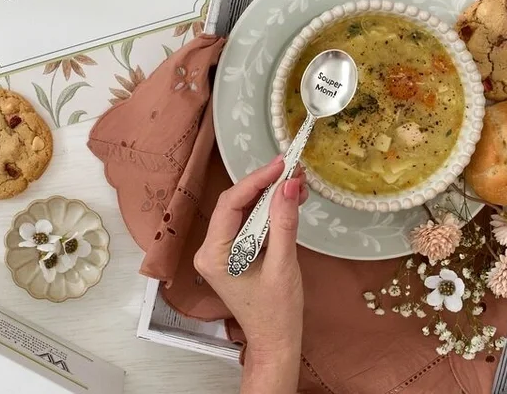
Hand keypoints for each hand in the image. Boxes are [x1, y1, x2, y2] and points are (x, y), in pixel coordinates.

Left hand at [194, 157, 308, 393]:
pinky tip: (288, 202)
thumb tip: (289, 185)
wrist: (275, 341)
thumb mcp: (283, 264)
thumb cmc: (278, 311)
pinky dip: (268, 213)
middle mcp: (209, 251)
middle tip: (294, 172)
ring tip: (297, 185)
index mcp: (213, 255)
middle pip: (235, 205)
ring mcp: (219, 252)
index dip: (256, 180)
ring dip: (269, 198)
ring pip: (243, 212)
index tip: (281, 164)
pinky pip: (247, 225)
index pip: (230, 204)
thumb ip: (284, 222)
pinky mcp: (232, 254)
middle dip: (265, 187)